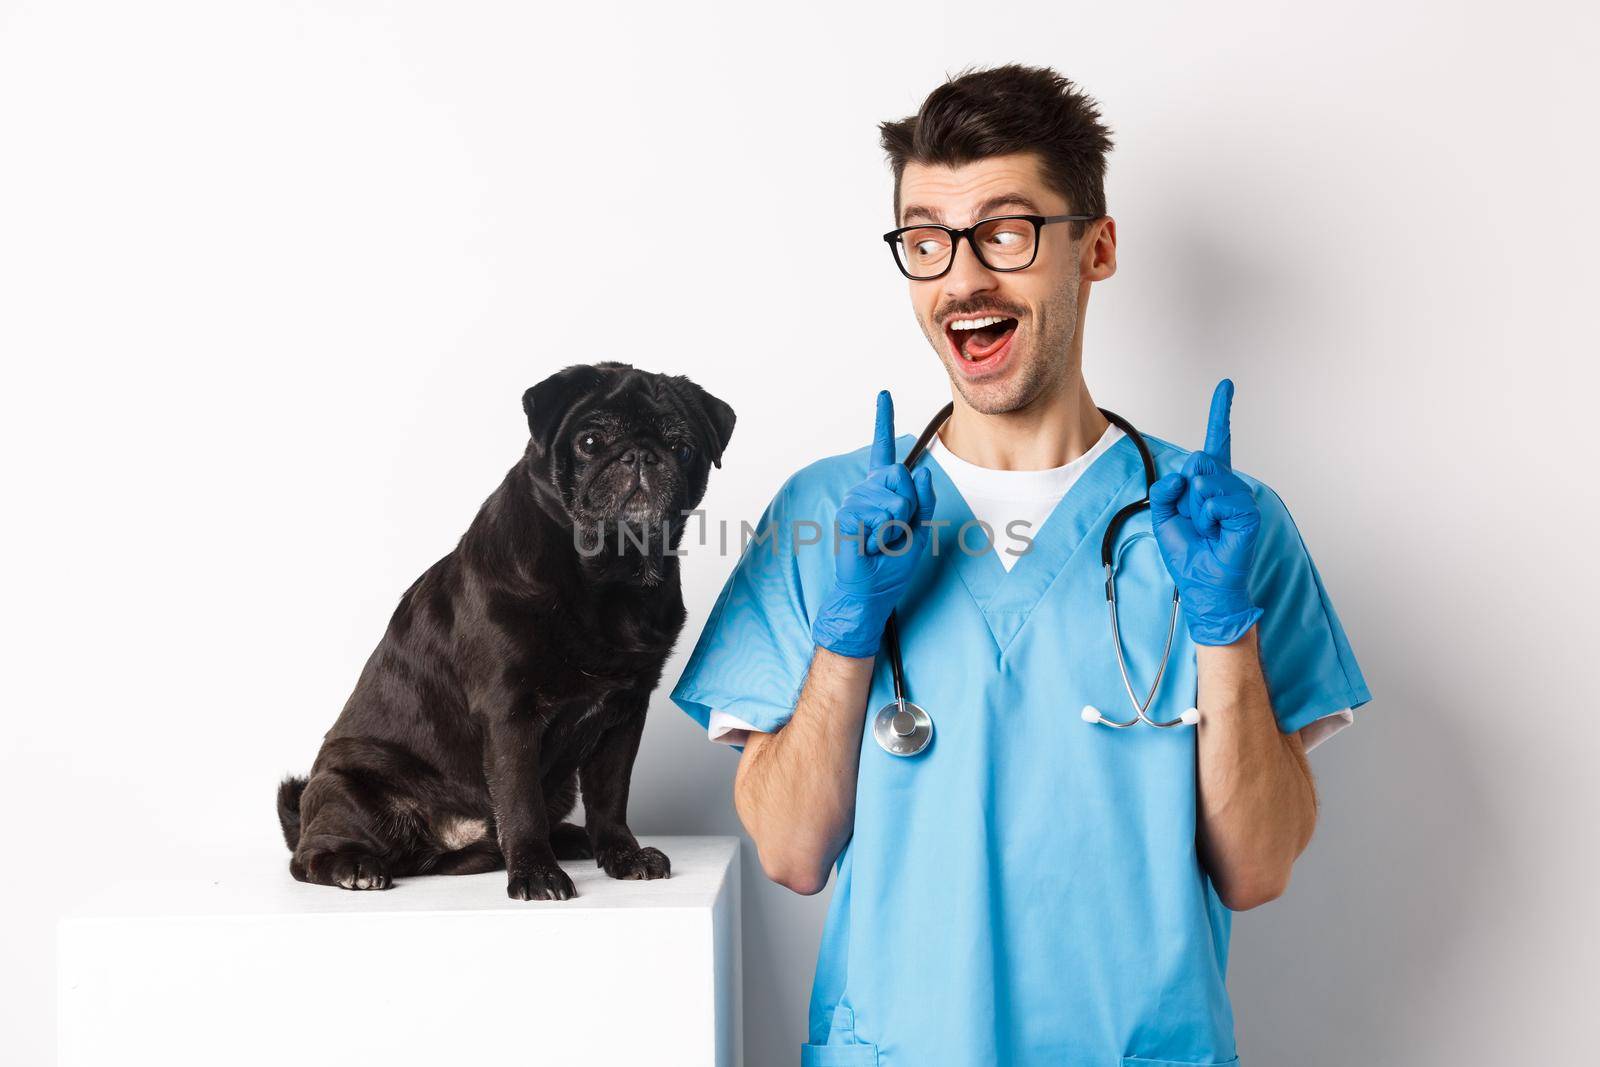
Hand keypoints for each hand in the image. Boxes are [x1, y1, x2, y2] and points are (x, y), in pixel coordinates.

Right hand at [811, 390, 936, 658]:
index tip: (883, 394)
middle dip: (910, 505)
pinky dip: (885, 535)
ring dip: (898, 525)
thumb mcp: (921, 530)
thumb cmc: (893, 564)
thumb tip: (921, 472)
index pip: (884, 451)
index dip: (883, 421)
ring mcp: (854, 501)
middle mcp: (866, 490)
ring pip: (894, 497)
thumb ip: (925, 500)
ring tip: (883, 540)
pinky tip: (872, 545)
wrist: (871, 592)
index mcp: (884, 490)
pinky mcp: (847, 516)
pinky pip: (881, 514)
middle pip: (900, 473)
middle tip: (897, 529)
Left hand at [1149, 379, 1264, 646]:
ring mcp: (1240, 499)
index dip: (1221, 412)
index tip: (1226, 384)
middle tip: (1193, 517)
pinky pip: (1221, 500)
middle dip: (1186, 489)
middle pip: (1200, 461)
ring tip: (1203, 525)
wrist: (1202, 583)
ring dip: (1196, 505)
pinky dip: (1209, 514)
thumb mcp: (1162, 516)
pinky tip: (1213, 527)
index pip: (1217, 442)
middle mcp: (1227, 487)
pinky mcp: (1248, 515)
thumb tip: (1185, 474)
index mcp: (1209, 484)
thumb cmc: (1187, 552)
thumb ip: (1164, 489)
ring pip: (1209, 480)